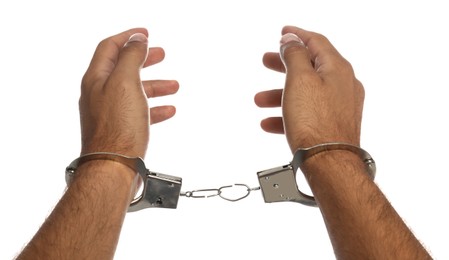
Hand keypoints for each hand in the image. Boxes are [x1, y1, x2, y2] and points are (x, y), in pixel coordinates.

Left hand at [79, 28, 178, 157]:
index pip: (110, 47)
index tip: (146, 34)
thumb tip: (137, 41)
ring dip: (155, 85)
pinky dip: (155, 108)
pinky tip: (168, 110)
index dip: (128, 37)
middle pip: (123, 68)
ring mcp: (109, 113)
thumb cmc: (118, 128)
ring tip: (174, 85)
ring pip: (135, 91)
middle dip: (144, 60)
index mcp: (97, 79)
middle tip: (161, 54)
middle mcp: (100, 94)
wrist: (114, 168)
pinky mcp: (120, 129)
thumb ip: (131, 58)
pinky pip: (140, 112)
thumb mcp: (126, 83)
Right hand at [255, 26, 363, 151]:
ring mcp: (339, 106)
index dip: (297, 35)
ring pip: (305, 93)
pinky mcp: (333, 125)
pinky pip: (308, 113)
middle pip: (310, 67)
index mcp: (337, 69)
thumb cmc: (316, 123)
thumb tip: (291, 40)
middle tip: (267, 61)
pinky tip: (270, 123)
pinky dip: (289, 114)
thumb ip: (295, 55)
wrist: (330, 164)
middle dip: (284, 65)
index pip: (316, 42)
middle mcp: (342, 85)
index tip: (283, 33)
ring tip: (260, 100)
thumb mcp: (300, 80)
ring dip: (280, 94)